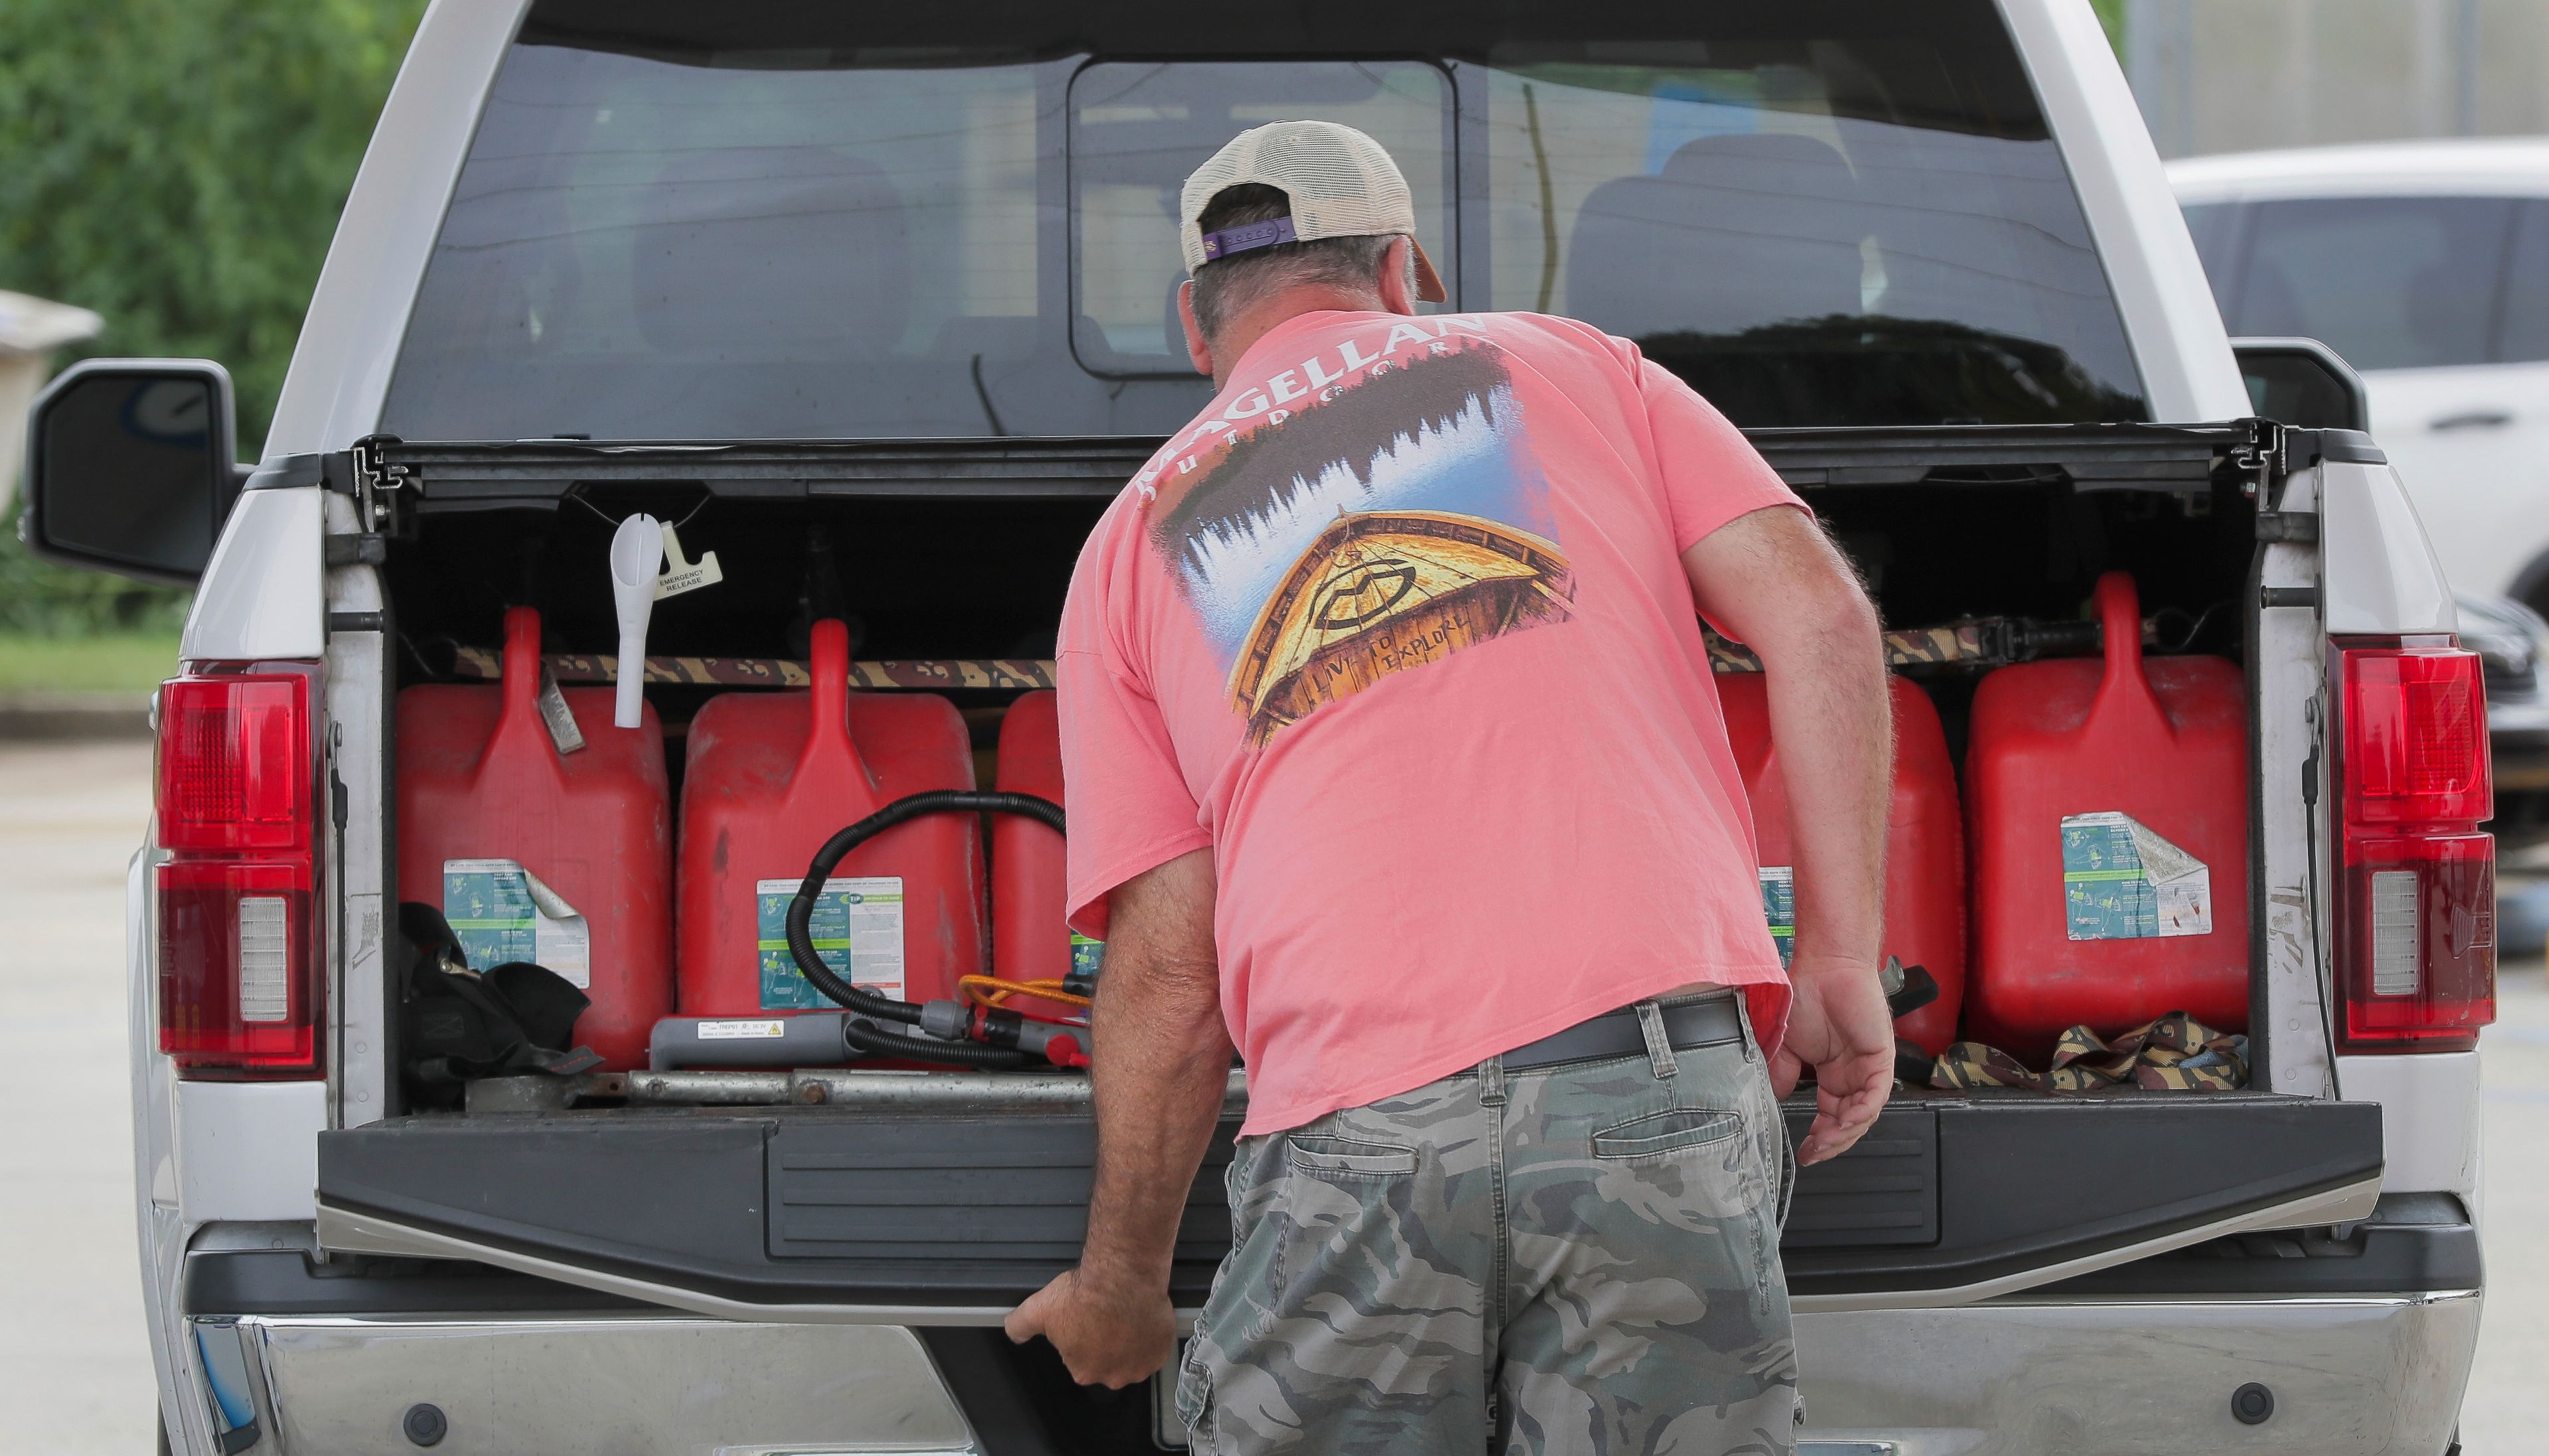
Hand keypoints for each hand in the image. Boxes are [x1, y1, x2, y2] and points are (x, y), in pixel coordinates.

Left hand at [1005, 1265, 1178, 1387]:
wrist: (1121, 1275)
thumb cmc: (1085, 1293)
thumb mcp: (1038, 1308)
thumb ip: (1019, 1325)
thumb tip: (1012, 1332)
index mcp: (1083, 1371)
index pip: (1080, 1358)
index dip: (1082, 1337)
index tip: (1086, 1318)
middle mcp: (1113, 1376)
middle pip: (1108, 1361)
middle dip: (1106, 1342)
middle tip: (1105, 1315)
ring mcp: (1140, 1365)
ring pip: (1132, 1356)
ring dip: (1129, 1341)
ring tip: (1123, 1314)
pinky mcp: (1161, 1351)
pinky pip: (1155, 1348)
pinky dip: (1149, 1336)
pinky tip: (1139, 1317)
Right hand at [1771, 954, 1895, 1163]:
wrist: (1825, 966)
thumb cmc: (1804, 996)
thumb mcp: (1783, 1044)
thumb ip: (1781, 1074)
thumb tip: (1775, 1101)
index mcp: (1832, 1074)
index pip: (1830, 1116)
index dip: (1820, 1137)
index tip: (1804, 1153)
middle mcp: (1852, 1075)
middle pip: (1849, 1122)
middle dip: (1832, 1142)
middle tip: (1814, 1154)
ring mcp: (1868, 1068)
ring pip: (1864, 1114)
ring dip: (1845, 1132)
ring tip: (1824, 1142)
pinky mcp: (1881, 1058)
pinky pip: (1876, 1095)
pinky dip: (1862, 1112)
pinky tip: (1844, 1122)